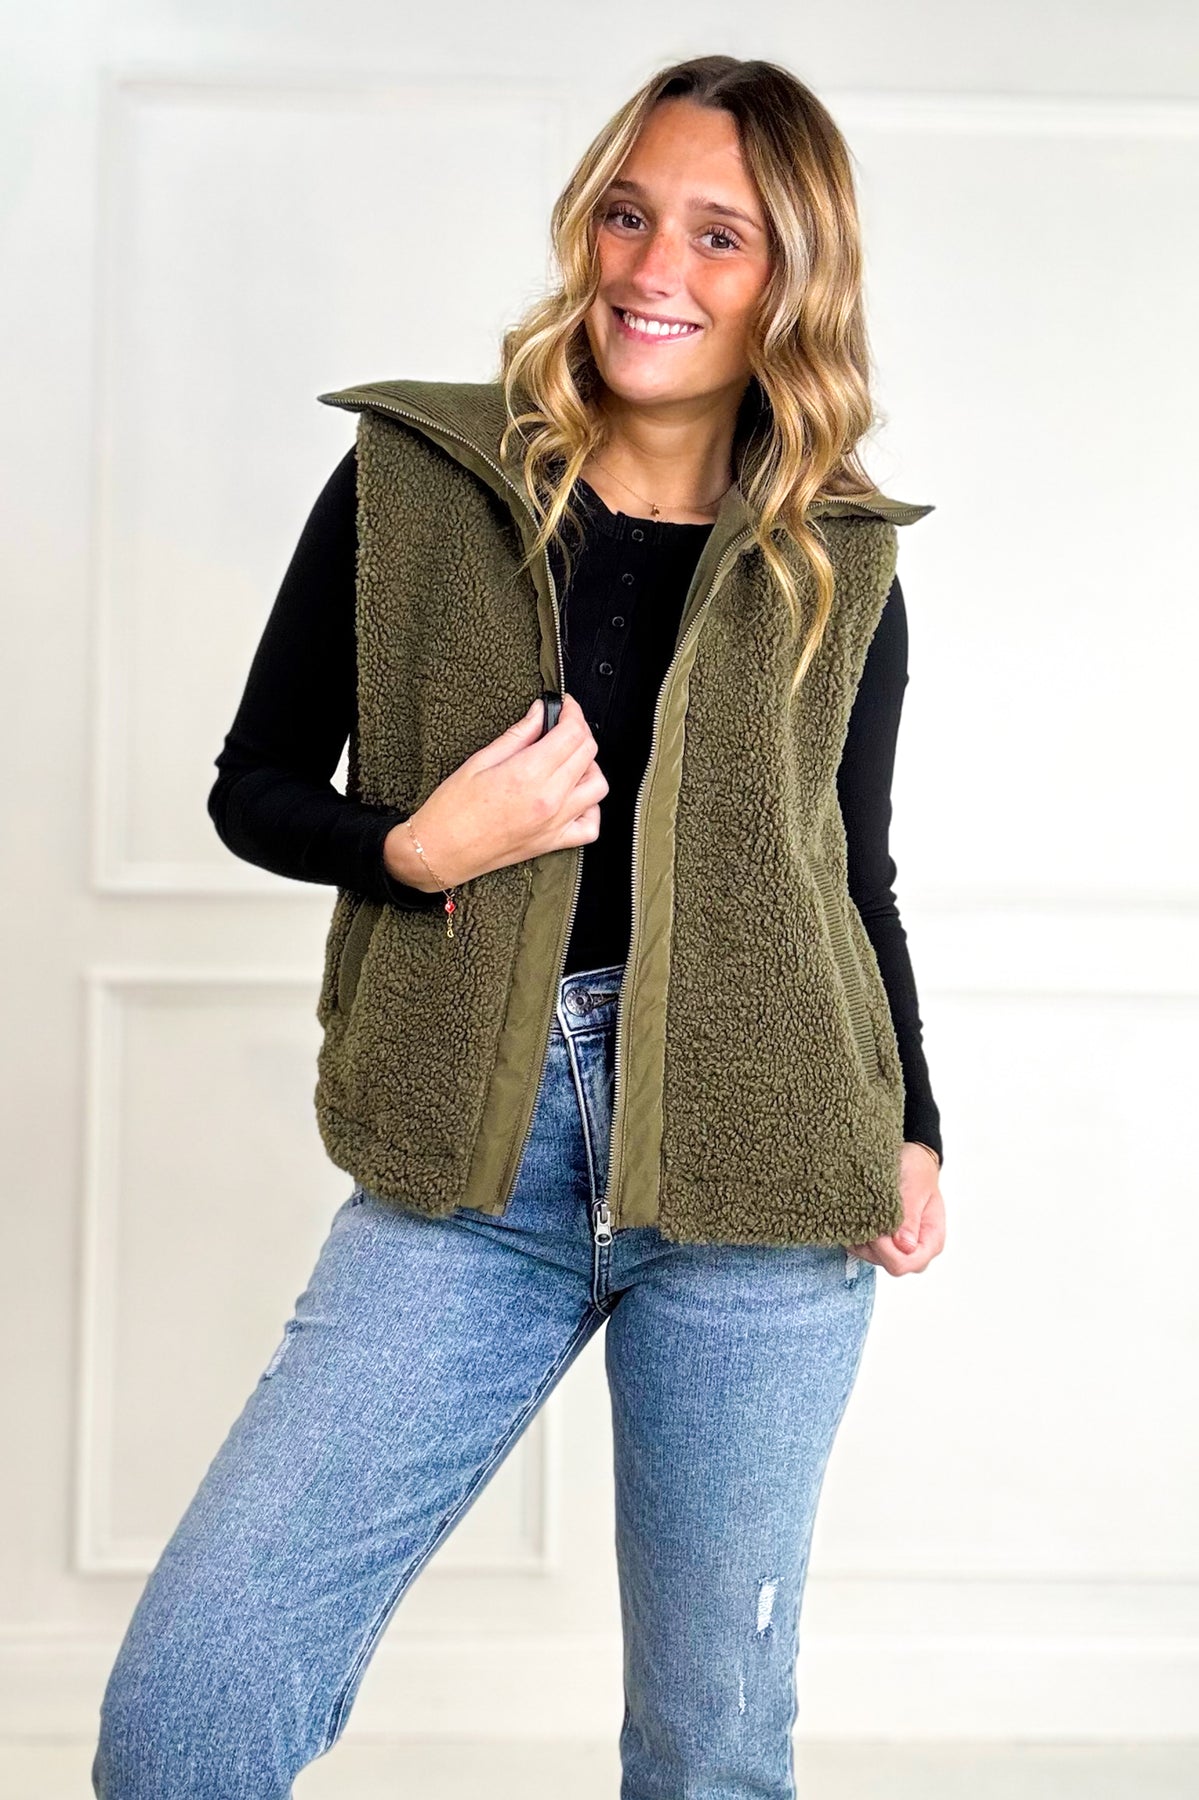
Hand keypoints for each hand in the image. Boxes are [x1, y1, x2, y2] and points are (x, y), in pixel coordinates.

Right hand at [382, 693, 607, 891]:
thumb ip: (518, 735)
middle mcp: (548, 799)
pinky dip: (590, 808)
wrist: (440, 852)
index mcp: (527, 774)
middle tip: (561, 725)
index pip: (572, 733)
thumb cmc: (452, 809)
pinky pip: (591, 826)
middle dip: (579, 731)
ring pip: (597, 786)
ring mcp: (555, 823)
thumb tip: (540, 713)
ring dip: (589, 767)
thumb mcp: (479, 761)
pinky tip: (573, 798)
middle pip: (588, 753)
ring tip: (568, 761)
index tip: (564, 705)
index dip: (572, 712)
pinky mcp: (553, 843)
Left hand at [848, 1142, 944, 1275]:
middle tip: (866, 1216)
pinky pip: (864, 1249)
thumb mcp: (914, 1188)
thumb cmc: (917, 1172)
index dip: (886, 1250)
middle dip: (872, 1244)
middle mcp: (915, 1249)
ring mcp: (899, 1247)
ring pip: (873, 1258)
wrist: (911, 1161)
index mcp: (931, 1240)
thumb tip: (905, 1246)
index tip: (876, 1227)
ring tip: (861, 1213)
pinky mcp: (884, 1242)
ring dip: (862, 1238)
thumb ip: (909, 1217)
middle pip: (888, 1264)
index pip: (907, 1263)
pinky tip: (856, 1217)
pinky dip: (856, 1235)